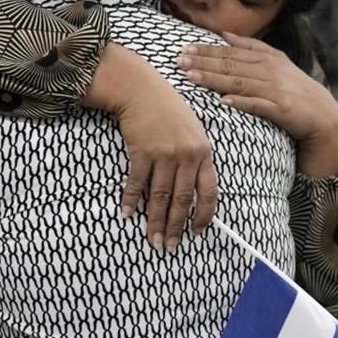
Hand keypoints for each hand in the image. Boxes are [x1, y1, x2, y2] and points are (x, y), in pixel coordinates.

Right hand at [83, 44, 218, 249]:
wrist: (142, 90)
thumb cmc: (169, 111)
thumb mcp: (193, 131)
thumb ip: (197, 159)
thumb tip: (194, 192)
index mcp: (204, 152)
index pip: (209, 191)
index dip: (204, 215)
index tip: (197, 232)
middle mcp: (186, 155)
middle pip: (181, 200)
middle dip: (175, 227)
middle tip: (170, 247)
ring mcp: (164, 153)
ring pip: (160, 196)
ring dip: (155, 222)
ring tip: (152, 240)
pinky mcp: (142, 151)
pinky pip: (137, 182)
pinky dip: (131, 200)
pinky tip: (128, 214)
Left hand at [178, 32, 337, 176]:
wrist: (325, 117)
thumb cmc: (295, 91)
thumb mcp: (276, 63)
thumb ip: (251, 47)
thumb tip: (224, 34)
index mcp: (266, 58)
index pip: (230, 53)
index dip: (206, 50)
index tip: (184, 48)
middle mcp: (270, 71)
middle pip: (231, 65)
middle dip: (203, 62)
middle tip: (179, 60)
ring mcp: (276, 90)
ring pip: (239, 83)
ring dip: (214, 79)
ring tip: (191, 77)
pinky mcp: (282, 110)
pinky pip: (259, 106)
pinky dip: (242, 103)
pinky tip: (224, 102)